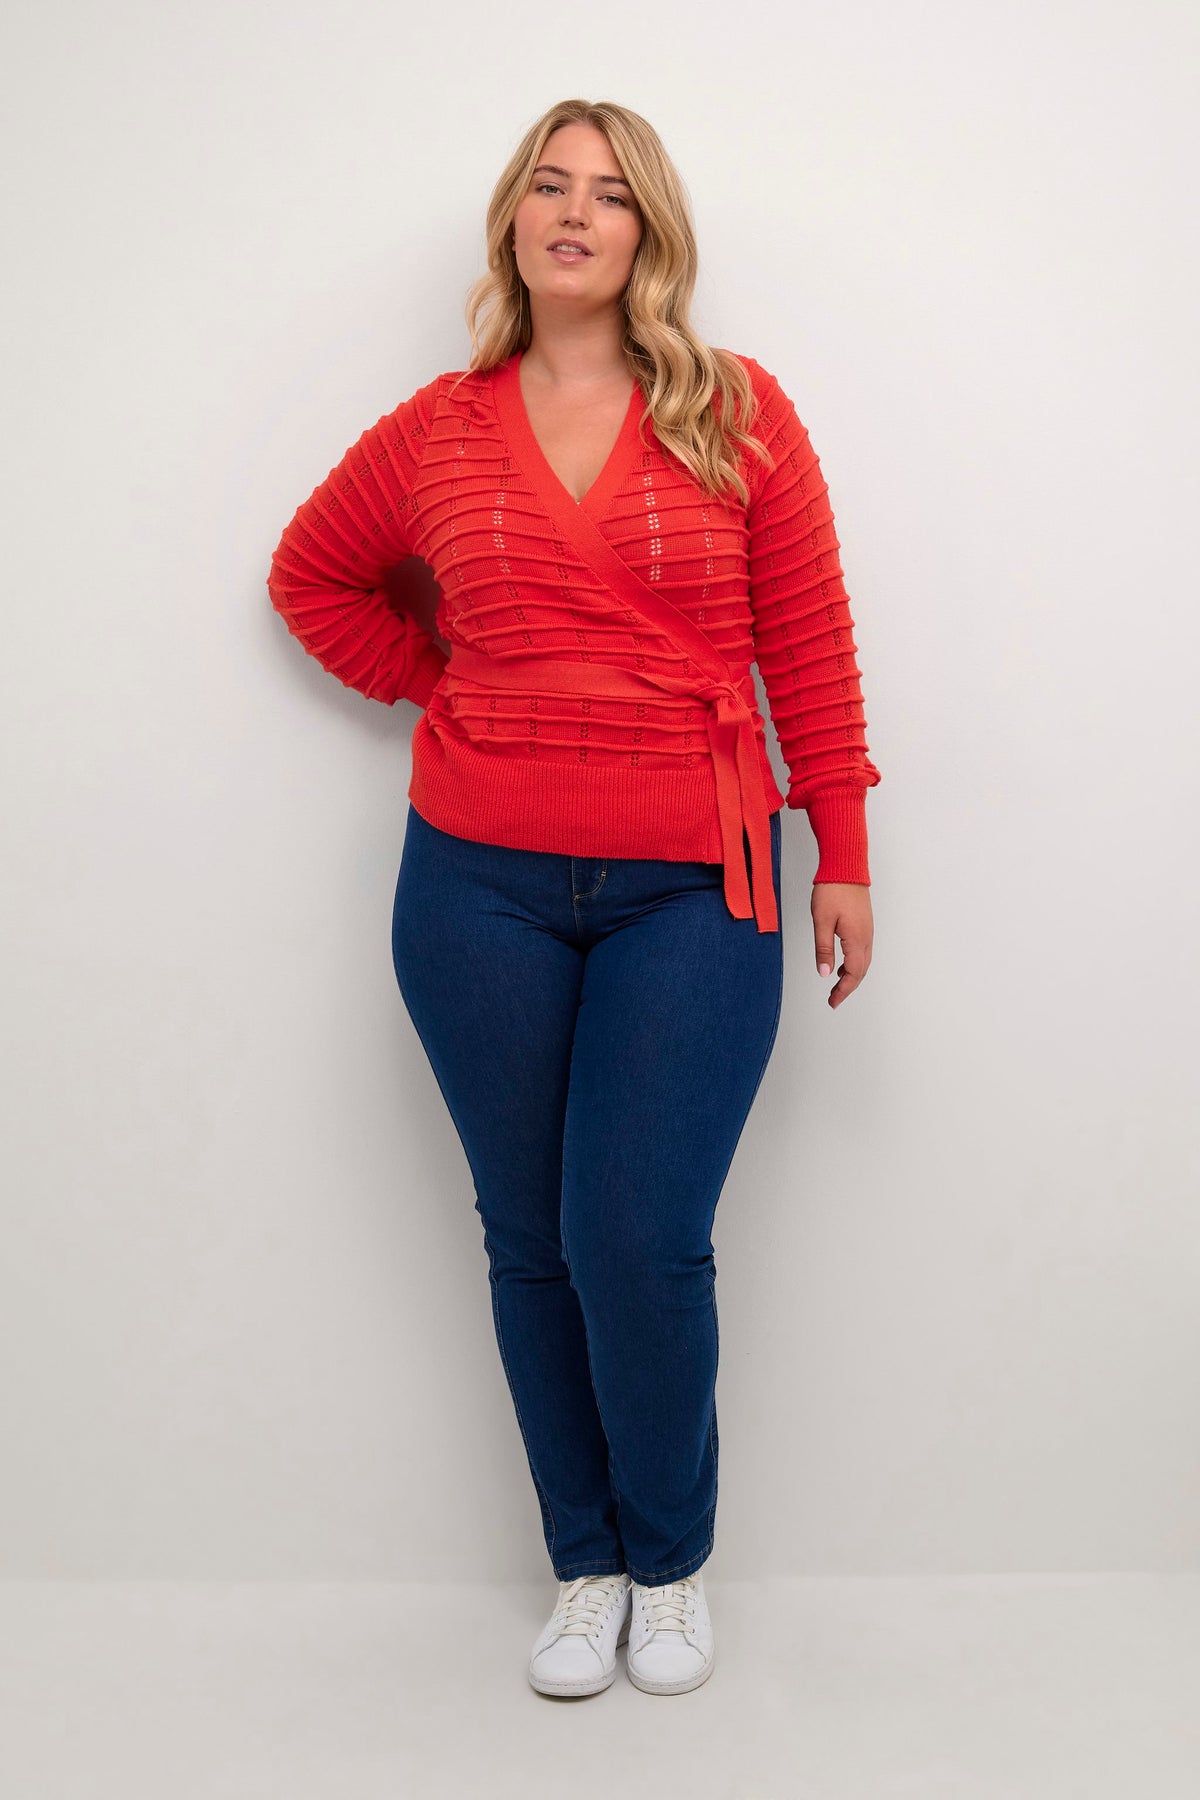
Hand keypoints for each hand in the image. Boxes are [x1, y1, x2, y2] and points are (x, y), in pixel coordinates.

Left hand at [811, 883, 873, 1009]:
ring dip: (852, 976)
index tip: (832, 1002)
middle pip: (861, 971)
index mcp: (856, 939)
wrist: (846, 866)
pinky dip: (854, 963)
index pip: (852, 974)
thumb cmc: (832, 890)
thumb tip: (824, 974)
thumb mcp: (821, 921)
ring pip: (863, 961)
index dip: (843, 991)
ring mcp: (867, 930)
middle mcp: (866, 937)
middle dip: (848, 988)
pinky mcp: (865, 924)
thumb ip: (823, 949)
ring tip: (836, 985)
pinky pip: (863, 950)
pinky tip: (842, 964)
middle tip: (833, 999)